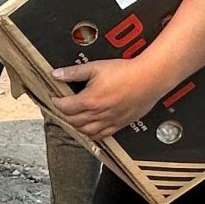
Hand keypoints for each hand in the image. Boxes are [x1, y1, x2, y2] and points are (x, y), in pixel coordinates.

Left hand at [51, 55, 172, 141]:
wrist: (149, 78)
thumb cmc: (125, 72)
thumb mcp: (95, 67)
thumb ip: (74, 72)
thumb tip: (56, 74)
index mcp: (90, 100)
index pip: (65, 107)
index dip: (56, 102)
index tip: (54, 97)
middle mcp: (98, 114)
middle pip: (73, 121)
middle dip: (64, 114)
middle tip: (62, 107)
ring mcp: (110, 121)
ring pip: (86, 131)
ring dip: (76, 126)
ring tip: (73, 117)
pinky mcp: (120, 124)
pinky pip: (102, 136)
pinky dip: (92, 134)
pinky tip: (90, 129)